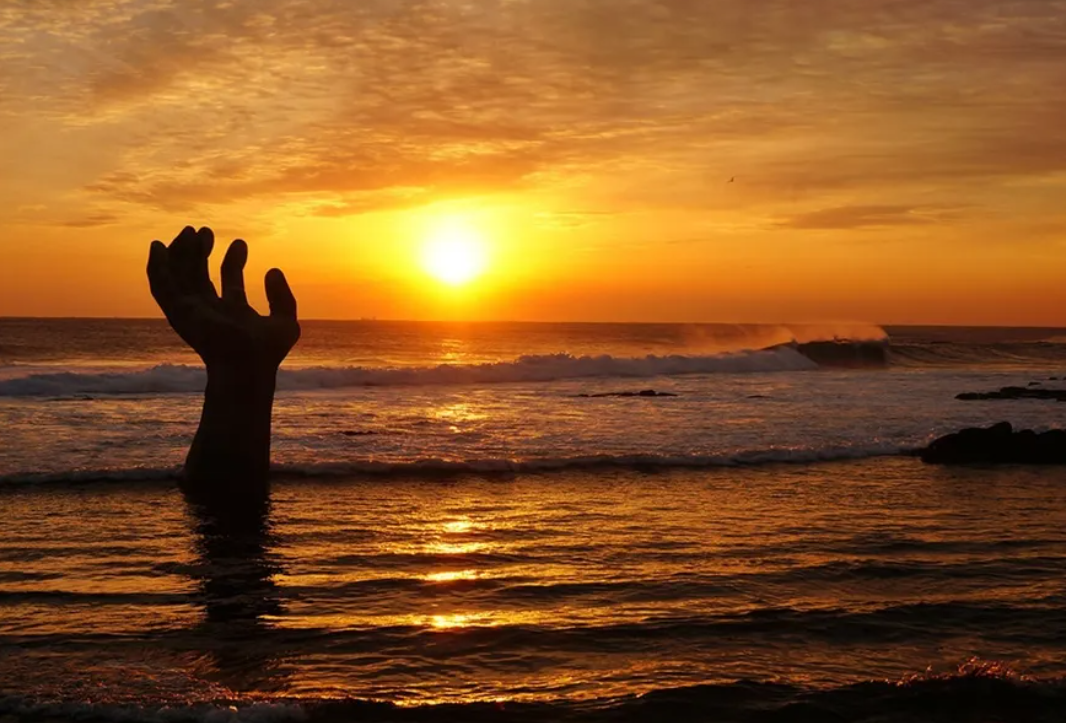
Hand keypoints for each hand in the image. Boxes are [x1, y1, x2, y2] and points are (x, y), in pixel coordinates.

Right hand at [147, 226, 299, 370]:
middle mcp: (210, 312)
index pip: (229, 282)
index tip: (240, 244)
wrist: (246, 364)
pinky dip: (156, 266)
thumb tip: (273, 271)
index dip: (234, 261)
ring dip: (181, 254)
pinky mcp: (177, 311)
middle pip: (200, 276)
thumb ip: (282, 297)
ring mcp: (192, 312)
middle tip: (206, 231)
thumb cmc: (266, 352)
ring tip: (190, 232)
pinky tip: (157, 247)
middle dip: (201, 253)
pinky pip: (161, 286)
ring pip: (180, 277)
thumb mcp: (285, 321)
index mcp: (233, 314)